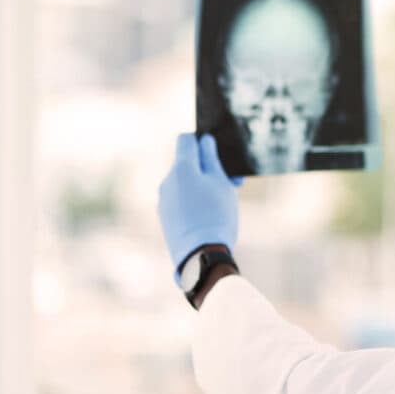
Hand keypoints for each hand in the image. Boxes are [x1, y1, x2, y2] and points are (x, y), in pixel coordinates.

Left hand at [158, 133, 238, 282]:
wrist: (200, 254)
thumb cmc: (216, 215)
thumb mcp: (221, 183)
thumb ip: (211, 158)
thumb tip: (205, 141)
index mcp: (181, 168)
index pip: (186, 139)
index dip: (203, 142)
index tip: (217, 155)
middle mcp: (167, 180)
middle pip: (187, 164)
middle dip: (207, 169)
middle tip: (231, 184)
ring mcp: (164, 199)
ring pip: (184, 183)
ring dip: (201, 186)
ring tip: (221, 203)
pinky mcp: (164, 216)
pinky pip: (180, 200)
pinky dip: (193, 201)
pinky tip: (208, 216)